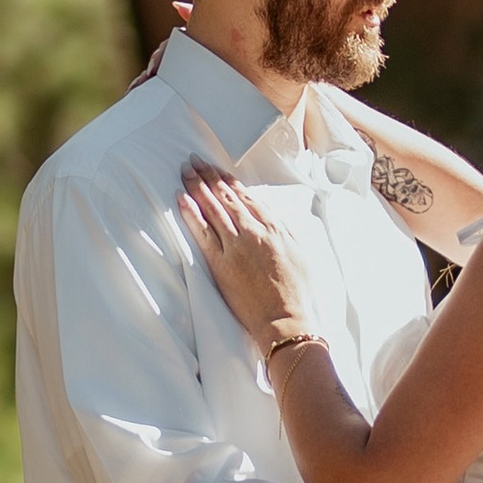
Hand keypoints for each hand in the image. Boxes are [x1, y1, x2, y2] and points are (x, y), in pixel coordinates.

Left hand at [177, 156, 310, 339]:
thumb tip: (275, 217)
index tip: (218, 170)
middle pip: (227, 197)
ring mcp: (236, 246)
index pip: (247, 197)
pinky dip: (191, 213)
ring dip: (198, 187)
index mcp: (275, 228)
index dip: (230, 181)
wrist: (286, 320)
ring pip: (213, 209)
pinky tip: (181, 198)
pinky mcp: (221, 263)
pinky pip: (202, 232)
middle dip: (209, 177)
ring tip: (186, 171)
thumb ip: (286, 232)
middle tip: (195, 161)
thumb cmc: (297, 293)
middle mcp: (254, 232)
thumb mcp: (301, 254)